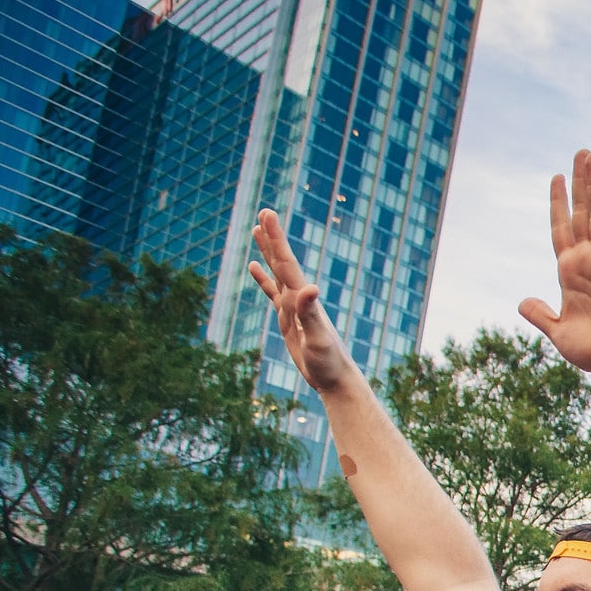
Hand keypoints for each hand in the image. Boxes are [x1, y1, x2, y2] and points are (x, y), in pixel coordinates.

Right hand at [248, 211, 362, 394]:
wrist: (335, 379)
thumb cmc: (329, 362)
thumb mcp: (318, 338)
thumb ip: (311, 314)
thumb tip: (310, 288)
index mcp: (302, 299)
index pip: (286, 263)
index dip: (276, 238)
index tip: (268, 215)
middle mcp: (299, 298)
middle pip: (282, 262)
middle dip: (273, 237)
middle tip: (265, 211)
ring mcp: (293, 307)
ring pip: (276, 273)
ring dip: (268, 252)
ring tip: (258, 230)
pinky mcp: (288, 319)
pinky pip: (272, 293)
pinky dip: (263, 279)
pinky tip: (255, 267)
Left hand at [518, 151, 590, 375]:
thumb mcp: (557, 330)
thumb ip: (540, 315)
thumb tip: (524, 302)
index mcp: (571, 273)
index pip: (562, 229)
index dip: (558, 203)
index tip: (556, 177)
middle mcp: (589, 261)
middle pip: (583, 213)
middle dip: (580, 183)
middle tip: (581, 152)